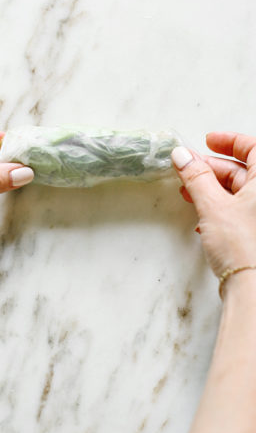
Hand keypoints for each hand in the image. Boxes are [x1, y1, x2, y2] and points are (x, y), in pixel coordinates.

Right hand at [172, 133, 255, 284]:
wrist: (254, 291)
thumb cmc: (244, 247)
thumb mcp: (213, 205)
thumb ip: (196, 176)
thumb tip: (182, 155)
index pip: (253, 148)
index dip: (230, 141)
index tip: (208, 141)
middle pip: (244, 171)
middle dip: (213, 168)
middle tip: (189, 170)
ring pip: (242, 192)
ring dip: (214, 189)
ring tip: (190, 193)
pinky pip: (245, 211)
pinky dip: (224, 208)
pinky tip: (204, 218)